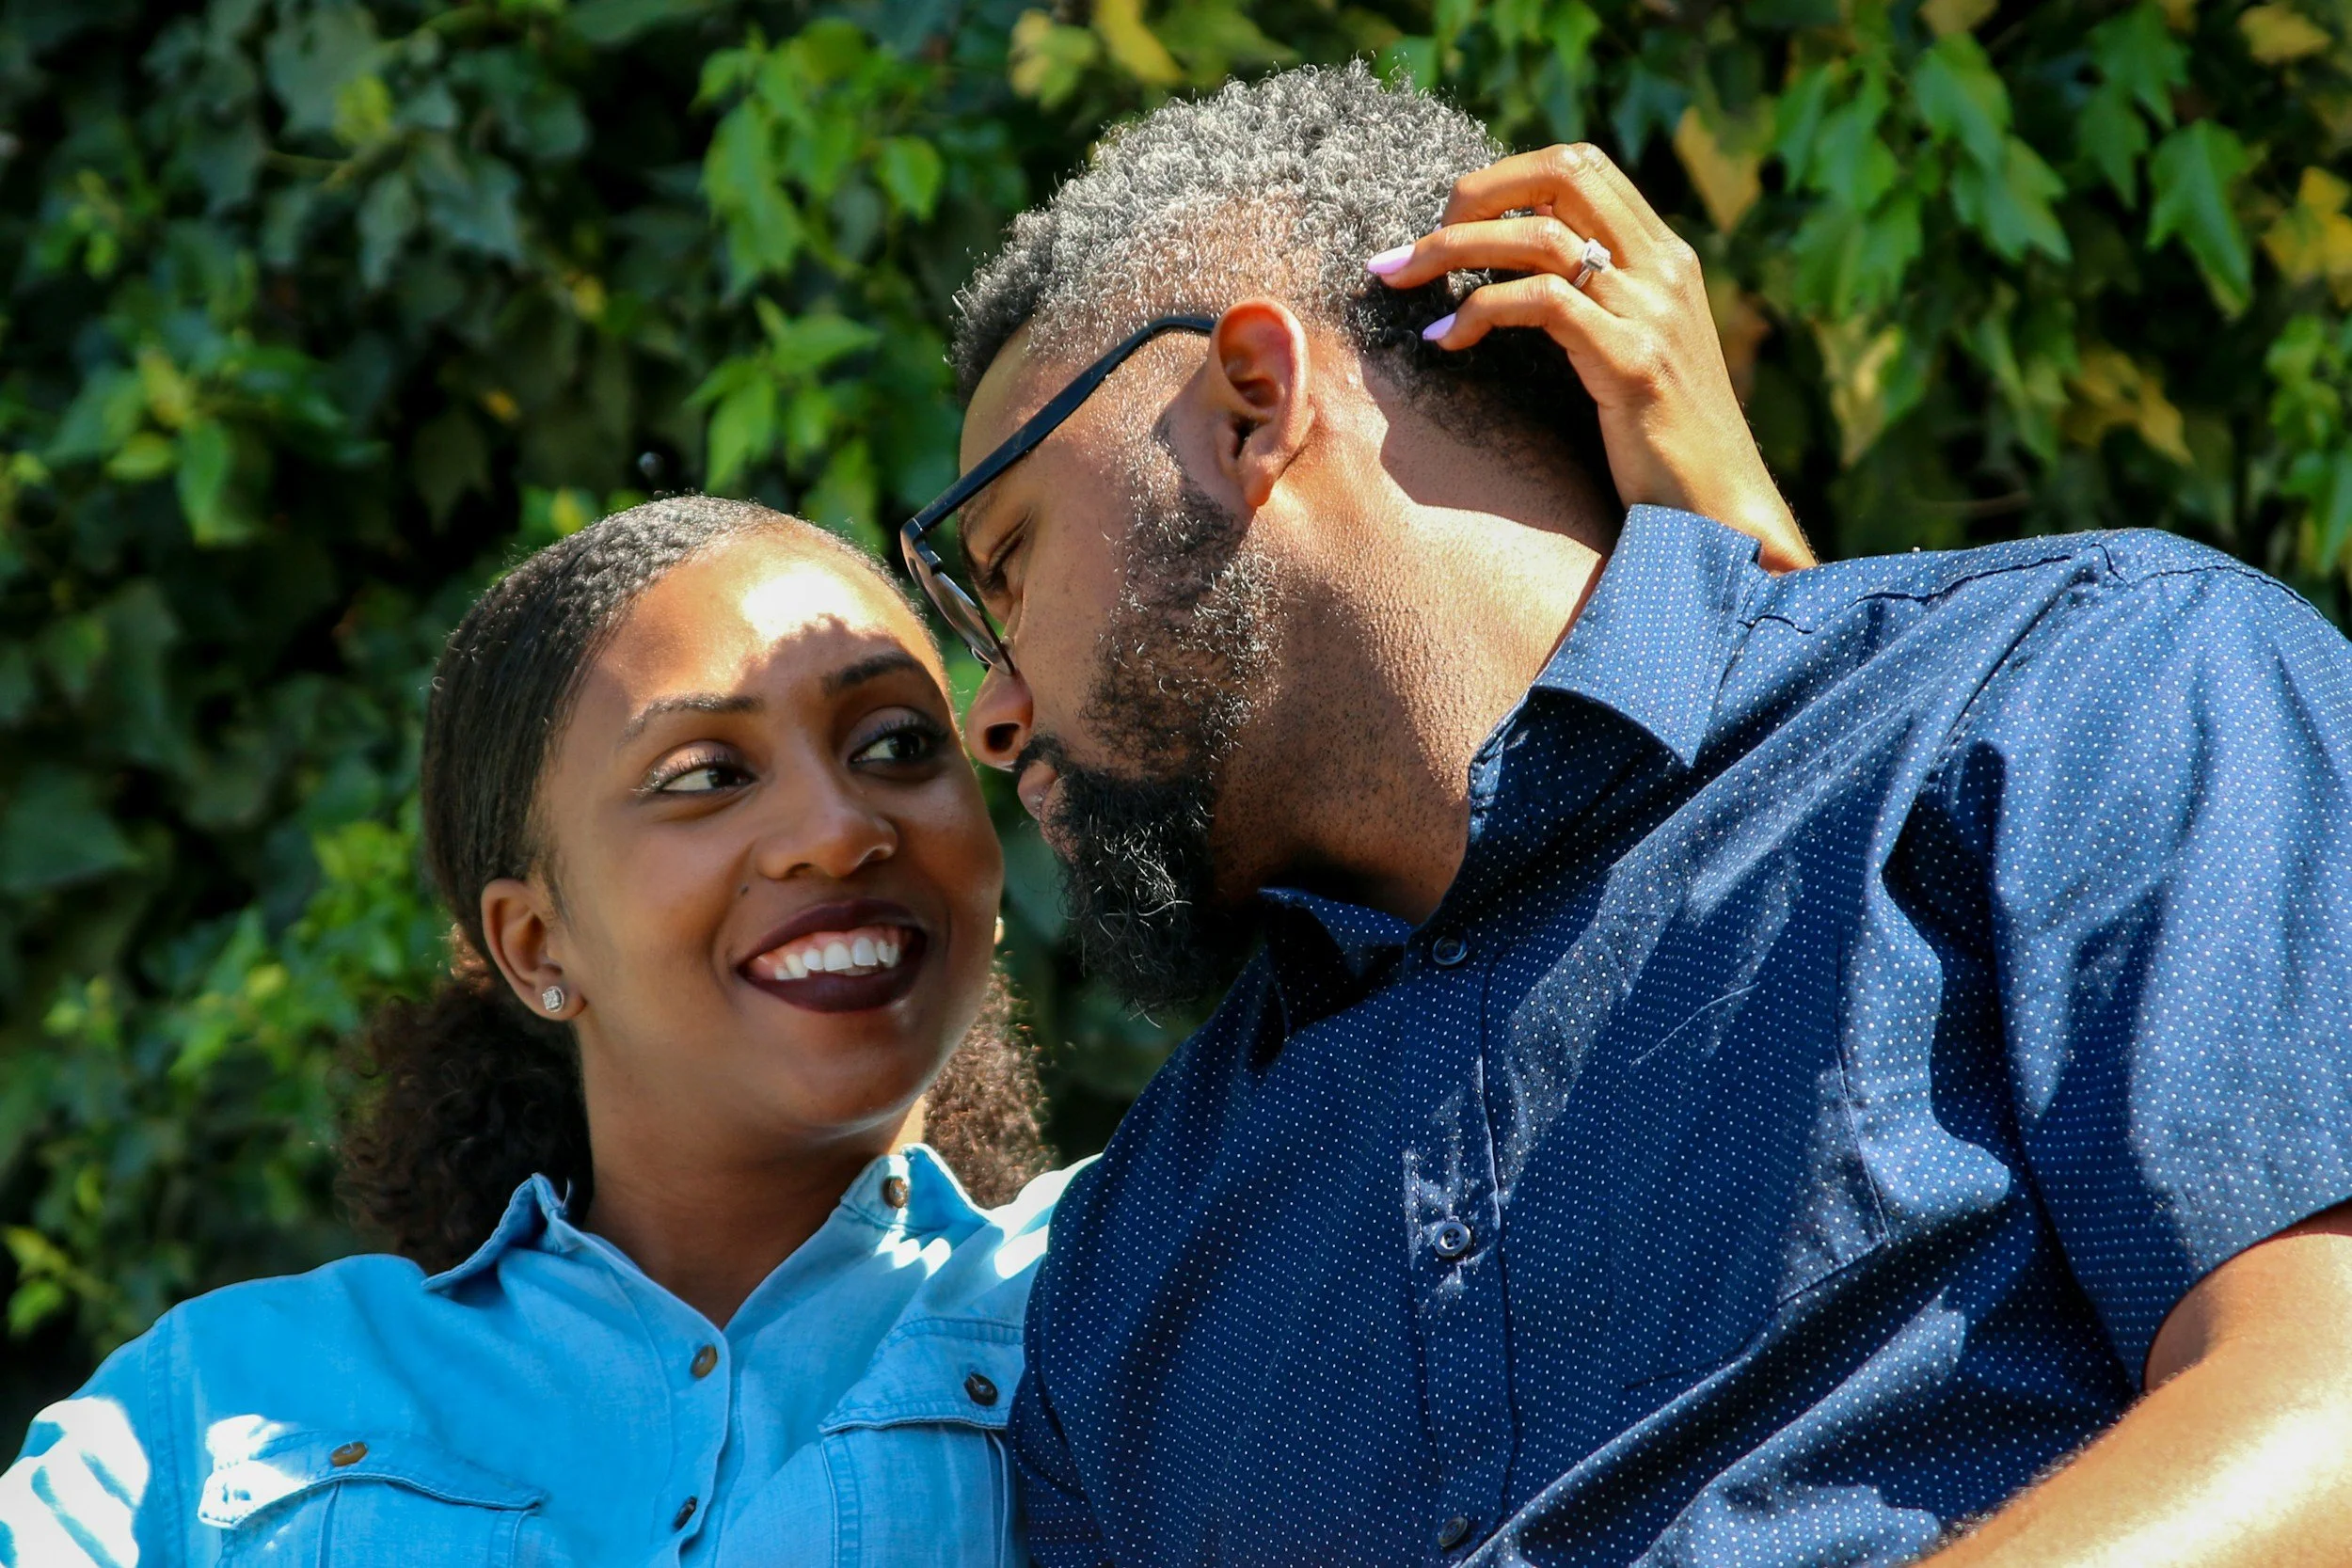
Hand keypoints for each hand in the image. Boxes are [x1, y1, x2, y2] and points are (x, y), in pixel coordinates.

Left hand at [1368, 143, 1813, 571]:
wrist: (1719, 511)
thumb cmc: (1661, 443)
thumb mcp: (1634, 352)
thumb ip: (1597, 305)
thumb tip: (1517, 282)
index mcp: (1665, 257)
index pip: (1579, 165)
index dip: (1505, 178)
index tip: (1451, 222)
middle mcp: (1663, 268)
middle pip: (1561, 173)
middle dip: (1473, 195)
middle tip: (1416, 248)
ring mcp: (1652, 312)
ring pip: (1539, 236)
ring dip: (1453, 249)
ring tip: (1402, 281)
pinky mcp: (1632, 363)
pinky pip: (1542, 304)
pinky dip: (1479, 312)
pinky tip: (1446, 342)